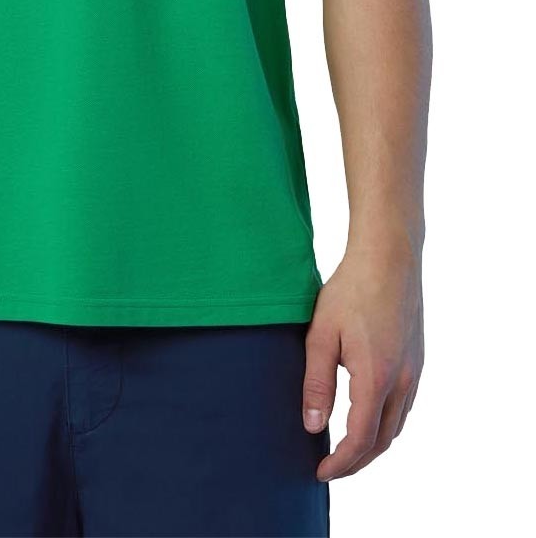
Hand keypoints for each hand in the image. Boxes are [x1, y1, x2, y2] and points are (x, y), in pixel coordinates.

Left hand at [302, 246, 423, 481]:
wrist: (388, 257)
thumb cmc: (350, 290)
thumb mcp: (321, 335)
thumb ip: (316, 384)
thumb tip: (312, 426)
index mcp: (376, 378)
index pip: (361, 440)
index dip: (341, 463)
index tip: (320, 472)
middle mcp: (402, 380)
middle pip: (383, 440)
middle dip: (357, 461)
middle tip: (331, 467)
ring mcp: (414, 370)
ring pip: (397, 424)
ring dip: (373, 443)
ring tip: (346, 448)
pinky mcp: (417, 358)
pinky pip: (404, 404)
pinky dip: (386, 422)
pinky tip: (368, 415)